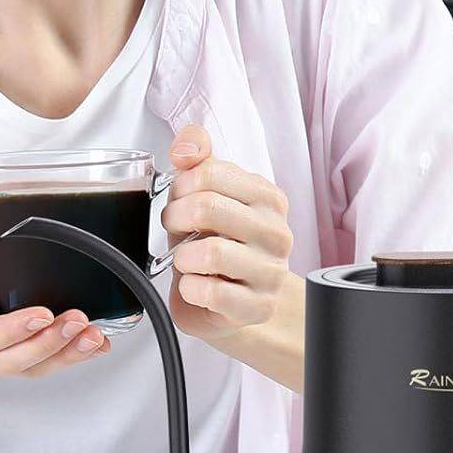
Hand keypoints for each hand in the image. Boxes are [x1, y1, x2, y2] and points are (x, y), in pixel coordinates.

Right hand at [0, 236, 110, 382]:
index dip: (9, 331)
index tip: (42, 313)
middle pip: (3, 360)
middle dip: (45, 343)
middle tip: (77, 320)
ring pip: (23, 369)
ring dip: (62, 355)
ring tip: (93, 336)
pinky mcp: (3, 361)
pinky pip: (35, 366)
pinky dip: (67, 357)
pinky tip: (93, 345)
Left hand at [160, 124, 294, 345]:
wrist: (236, 304)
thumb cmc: (217, 246)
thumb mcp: (205, 197)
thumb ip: (197, 160)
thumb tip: (186, 146)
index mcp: (267, 197)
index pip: (211, 172)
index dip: (180, 186)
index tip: (179, 200)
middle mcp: (276, 232)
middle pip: (207, 208)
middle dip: (176, 219)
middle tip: (176, 231)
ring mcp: (271, 271)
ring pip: (210, 252)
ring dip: (183, 258)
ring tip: (188, 261)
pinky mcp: (259, 306)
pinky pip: (211, 292)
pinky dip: (190, 288)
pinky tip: (196, 285)